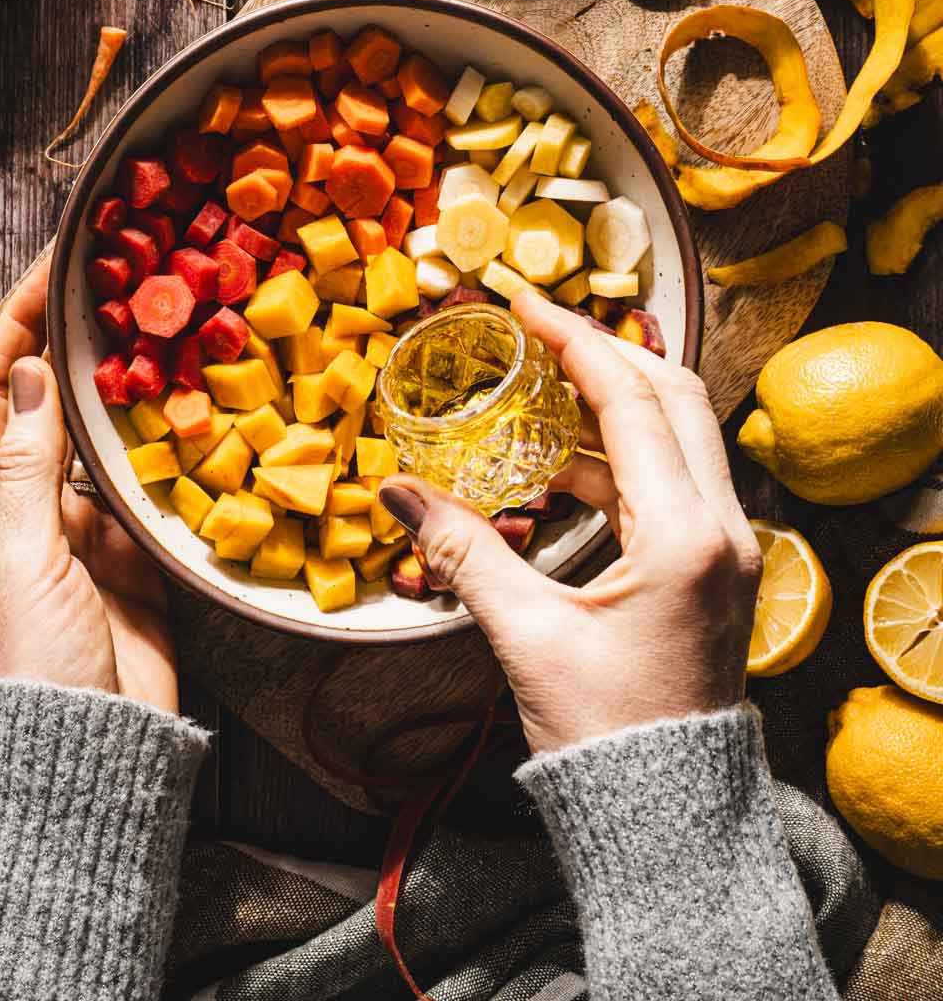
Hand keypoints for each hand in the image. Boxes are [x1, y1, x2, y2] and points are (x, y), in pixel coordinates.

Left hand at [0, 253, 177, 708]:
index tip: (49, 273)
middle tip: (120, 287)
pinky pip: (150, 483)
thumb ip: (30, 466)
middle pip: (50, 406)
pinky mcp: (135, 552)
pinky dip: (169, 449)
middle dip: (77, 347)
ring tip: (165, 332)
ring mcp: (84, 527)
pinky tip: (195, 410)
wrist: (96, 748)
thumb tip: (30, 375)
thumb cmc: (38, 660)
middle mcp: (29, 506)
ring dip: (129, 392)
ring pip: (106, 438)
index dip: (15, 329)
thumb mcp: (24, 557)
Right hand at [379, 290, 761, 755]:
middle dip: (605, 354)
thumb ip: (463, 551)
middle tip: (539, 334)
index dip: (574, 339)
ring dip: (610, 408)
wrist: (667, 821)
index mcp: (684, 533)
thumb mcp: (527, 636)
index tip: (524, 303)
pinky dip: (616, 461)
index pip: (632, 398)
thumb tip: (397, 492)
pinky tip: (556, 472)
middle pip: (673, 397)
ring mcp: (725, 549)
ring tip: (536, 397)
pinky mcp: (712, 571)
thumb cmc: (606, 736)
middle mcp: (721, 527)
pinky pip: (669, 484)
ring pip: (677, 438)